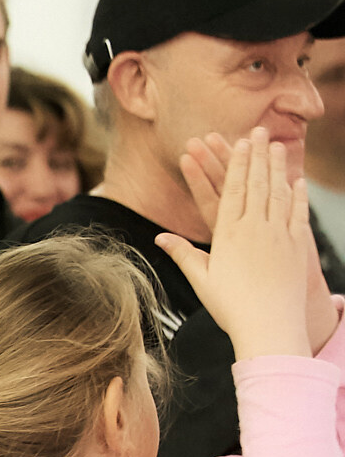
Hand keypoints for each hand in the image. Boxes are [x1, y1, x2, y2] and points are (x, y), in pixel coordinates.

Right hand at [184, 131, 337, 352]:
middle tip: (260, 131)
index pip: (233, 189)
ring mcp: (278, 235)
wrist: (268, 326)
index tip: (240, 142)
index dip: (237, 163)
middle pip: (257, 184)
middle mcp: (255, 229)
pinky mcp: (296, 246)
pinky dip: (297, 194)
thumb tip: (159, 238)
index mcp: (229, 235)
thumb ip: (183, 254)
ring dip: (278, 167)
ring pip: (278, 193)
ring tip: (278, 146)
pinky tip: (297, 180)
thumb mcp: (202, 280)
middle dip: (257, 155)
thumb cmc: (230, 307)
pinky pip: (297, 213)